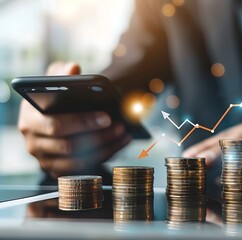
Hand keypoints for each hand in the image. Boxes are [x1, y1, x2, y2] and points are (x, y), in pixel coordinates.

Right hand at [18, 62, 131, 177]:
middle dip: (100, 136)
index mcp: (30, 120)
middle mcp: (33, 143)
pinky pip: (86, 168)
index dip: (83, 122)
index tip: (106, 116)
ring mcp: (45, 160)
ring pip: (80, 160)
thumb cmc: (54, 99)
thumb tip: (73, 68)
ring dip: (107, 146)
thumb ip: (62, 73)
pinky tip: (122, 141)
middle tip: (120, 125)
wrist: (51, 117)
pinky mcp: (59, 171)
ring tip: (125, 132)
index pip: (56, 125)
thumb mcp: (54, 82)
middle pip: (70, 146)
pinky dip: (107, 154)